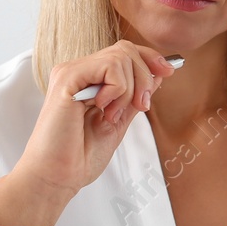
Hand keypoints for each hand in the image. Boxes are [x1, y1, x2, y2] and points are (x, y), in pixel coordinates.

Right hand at [0, 41, 178, 225]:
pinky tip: (102, 109)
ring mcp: (71, 72)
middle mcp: (78, 71)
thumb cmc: (80, 156)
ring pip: (121, 56)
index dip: (150, 58)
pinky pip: (110, 67)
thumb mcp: (119, 121)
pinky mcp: (67, 78)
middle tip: (139, 107)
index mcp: (89, 79)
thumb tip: (158, 73)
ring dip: (129, 90)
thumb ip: (134, 96)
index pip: (124, 51)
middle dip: (145, 78)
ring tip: (111, 115)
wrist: (58, 176)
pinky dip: (118, 90)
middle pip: (126, 49)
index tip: (168, 72)